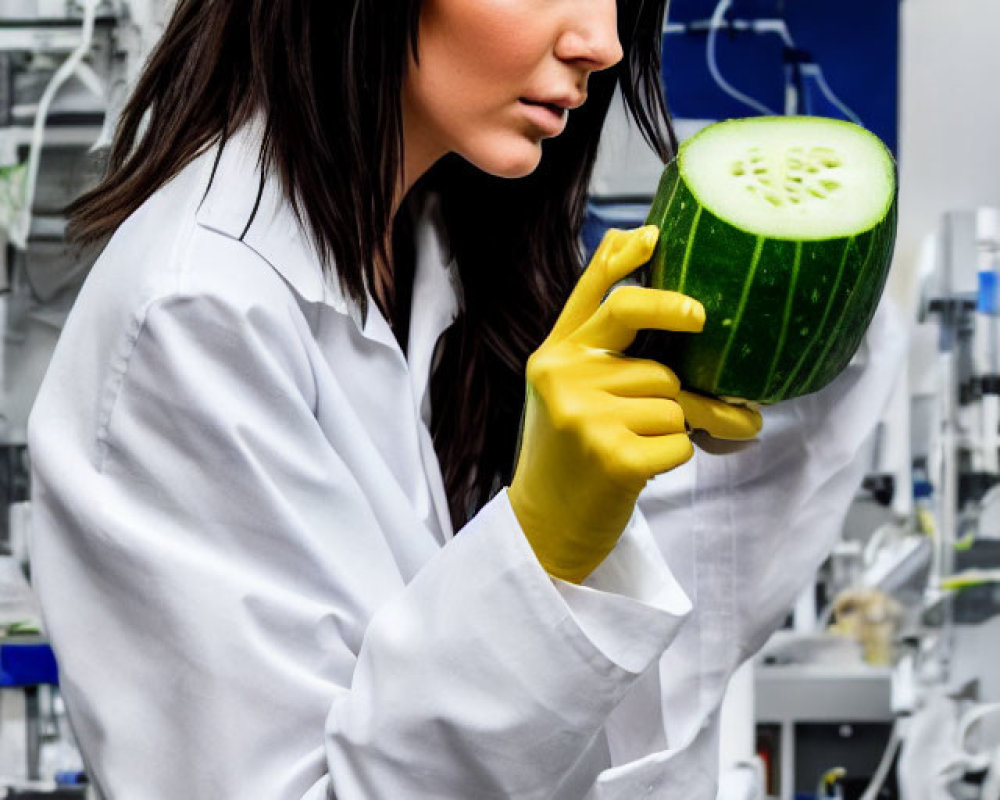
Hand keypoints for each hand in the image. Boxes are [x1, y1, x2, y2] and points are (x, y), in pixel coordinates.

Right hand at [508, 226, 760, 582]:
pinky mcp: (613, 456)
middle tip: (702, 319)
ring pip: (672, 400)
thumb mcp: (568, 391)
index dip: (622, 261)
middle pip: (649, 345)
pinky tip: (642, 470)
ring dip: (676, 424)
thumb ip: (598, 338)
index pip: (590, 296)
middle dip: (679, 320)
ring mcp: (584, 416)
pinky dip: (676, 457)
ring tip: (643, 445)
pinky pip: (680, 440)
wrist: (544, 528)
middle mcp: (562, 378)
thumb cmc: (568, 455)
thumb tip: (643, 266)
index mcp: (552, 357)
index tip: (653, 235)